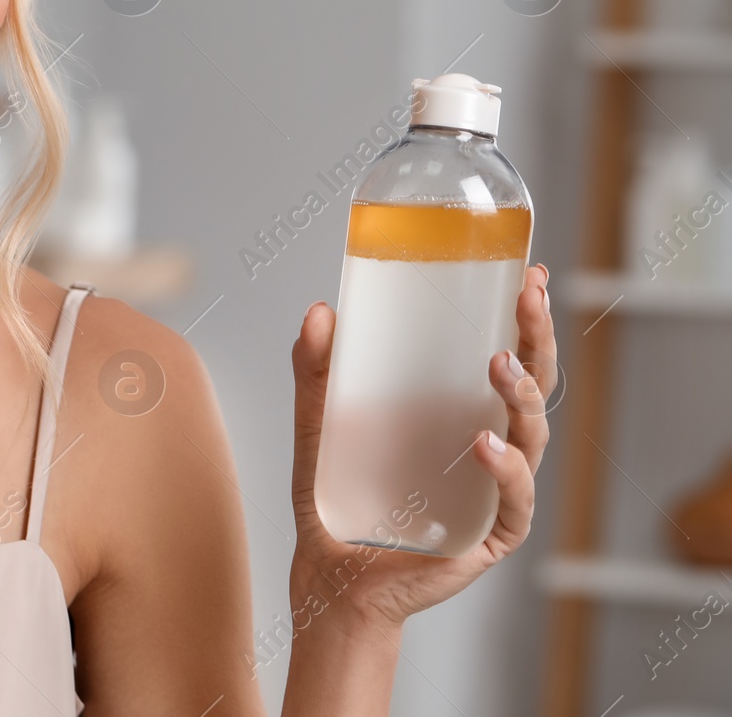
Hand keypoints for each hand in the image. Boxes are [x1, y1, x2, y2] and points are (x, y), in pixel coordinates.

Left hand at [286, 262, 556, 632]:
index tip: (526, 274)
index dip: (523, 320)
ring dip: (521, 396)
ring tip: (497, 365)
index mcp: (459, 418)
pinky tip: (485, 445)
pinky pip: (513, 502)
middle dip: (537, 340)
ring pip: (532, 438)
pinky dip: (505, 471)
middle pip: (534, 388)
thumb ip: (316, 373)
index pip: (506, 360)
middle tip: (526, 298)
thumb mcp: (320, 428)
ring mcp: (494, 495)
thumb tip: (320, 311)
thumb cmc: (335, 503)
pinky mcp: (489, 538)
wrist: (328, 579)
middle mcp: (488, 452)